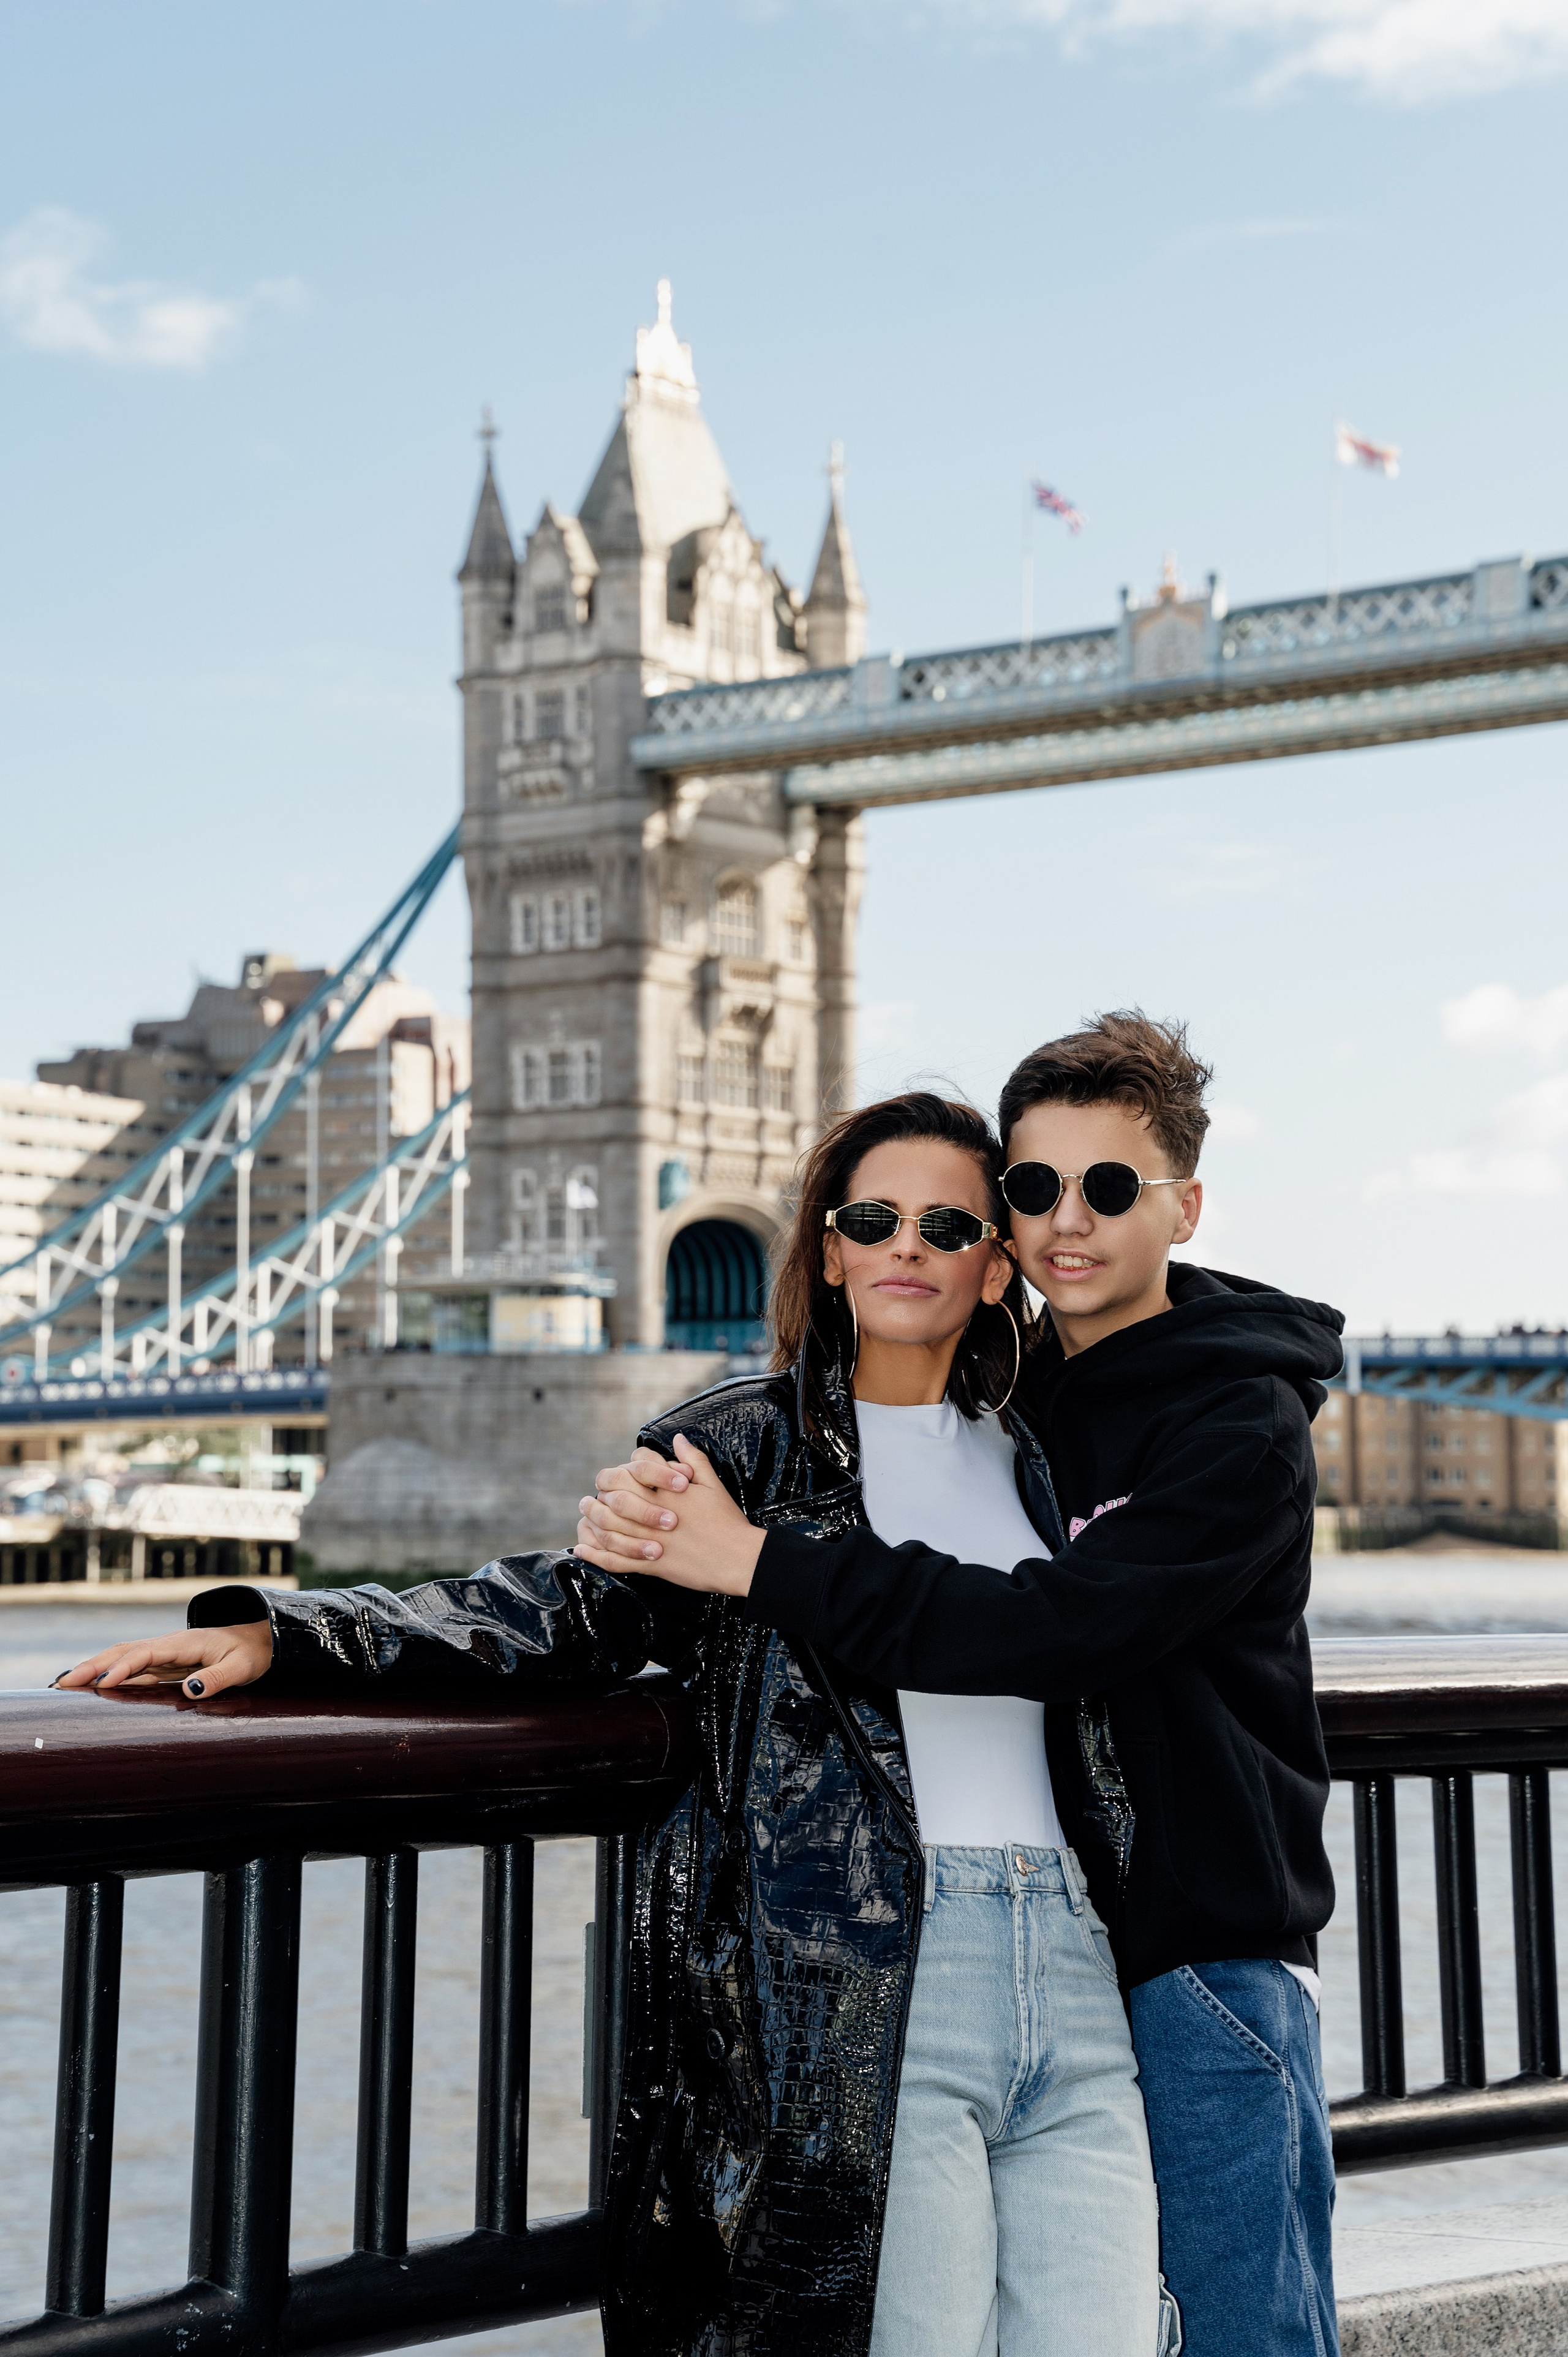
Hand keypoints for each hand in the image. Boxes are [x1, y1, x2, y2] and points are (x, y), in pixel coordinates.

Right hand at [53, 1620, 274, 1699]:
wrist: (258, 1639)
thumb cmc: (249, 1654)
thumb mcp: (240, 1667)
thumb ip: (217, 1678)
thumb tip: (190, 1691)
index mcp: (183, 1643)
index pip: (145, 1653)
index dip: (122, 1667)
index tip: (101, 1683)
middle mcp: (167, 1646)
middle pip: (123, 1652)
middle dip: (92, 1666)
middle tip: (61, 1683)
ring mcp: (163, 1654)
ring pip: (122, 1658)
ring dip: (93, 1669)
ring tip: (63, 1685)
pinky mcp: (163, 1664)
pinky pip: (131, 1669)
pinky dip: (108, 1675)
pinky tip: (90, 1688)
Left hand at [576, 1434, 763, 1597]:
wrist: (738, 1559)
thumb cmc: (728, 1521)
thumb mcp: (714, 1484)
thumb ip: (693, 1459)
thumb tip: (677, 1438)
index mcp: (668, 1489)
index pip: (638, 1463)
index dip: (631, 1462)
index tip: (628, 1468)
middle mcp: (654, 1511)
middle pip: (615, 1491)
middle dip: (602, 1488)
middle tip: (594, 1490)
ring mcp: (650, 1538)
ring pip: (609, 1525)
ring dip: (592, 1516)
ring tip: (585, 1511)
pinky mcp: (650, 1564)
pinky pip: (615, 1560)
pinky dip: (596, 1555)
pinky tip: (583, 1549)